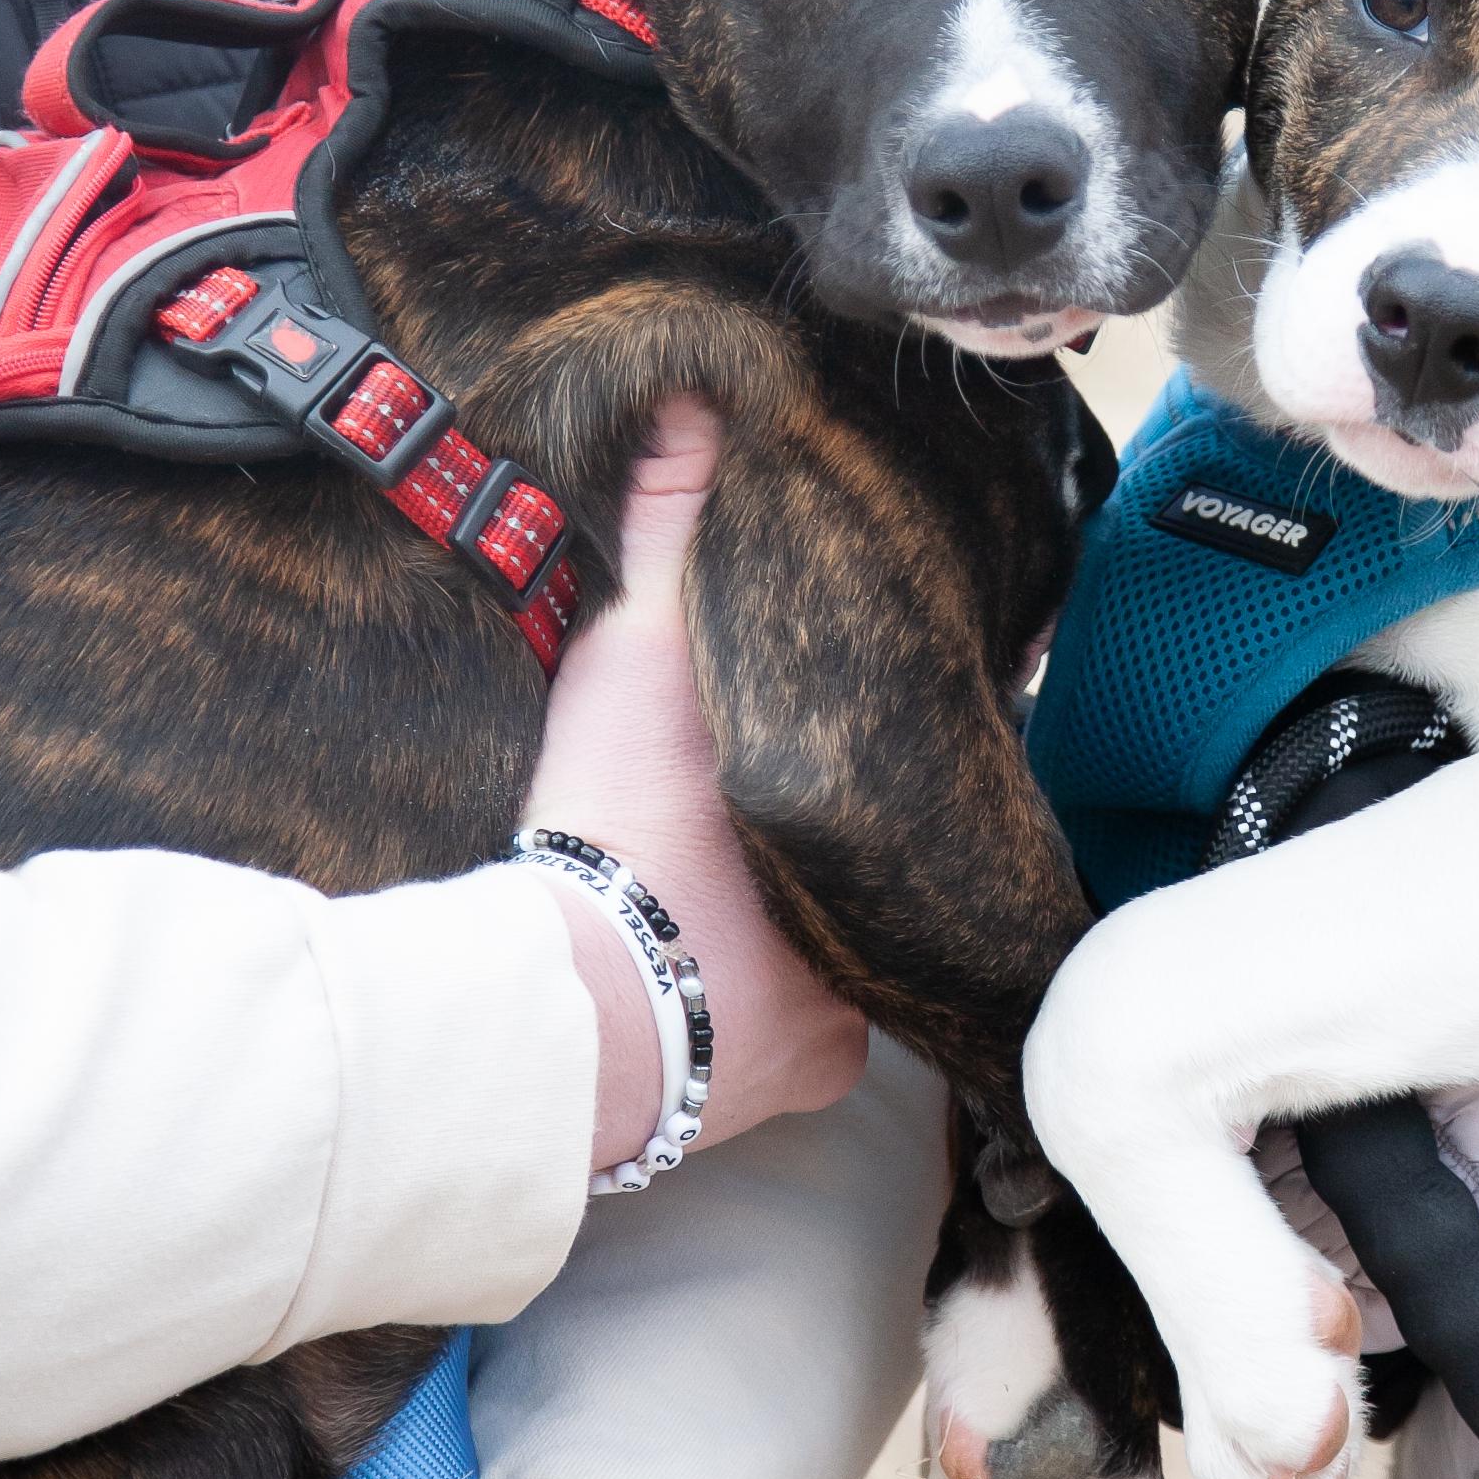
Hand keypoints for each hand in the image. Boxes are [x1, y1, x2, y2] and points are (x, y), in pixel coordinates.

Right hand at [527, 396, 867, 1168]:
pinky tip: (717, 979)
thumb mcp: (636, 653)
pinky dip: (763, 1018)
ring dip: (800, 935)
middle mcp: (892, 912)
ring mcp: (861, 1012)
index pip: (911, 761)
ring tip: (732, 901)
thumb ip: (668, 526)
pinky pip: (804, 1042)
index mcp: (871, 810)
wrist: (567, 1004)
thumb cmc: (617, 824)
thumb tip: (704, 395)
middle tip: (770, 821)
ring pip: (850, 959)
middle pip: (881, 860)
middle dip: (838, 841)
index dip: (879, 738)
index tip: (852, 727)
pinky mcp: (813, 1083)